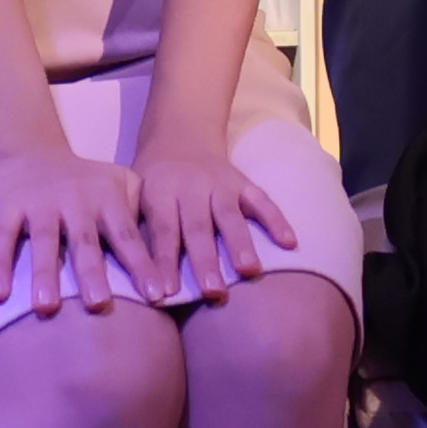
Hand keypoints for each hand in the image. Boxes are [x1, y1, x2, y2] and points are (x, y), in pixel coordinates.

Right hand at [0, 143, 159, 310]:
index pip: (128, 237)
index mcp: (107, 200)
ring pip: (44, 243)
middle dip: (93, 274)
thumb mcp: (119, 182)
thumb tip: (170, 251)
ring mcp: (40, 205)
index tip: (158, 297)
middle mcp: (75, 202)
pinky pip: (3, 240)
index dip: (143, 266)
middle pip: (85, 243)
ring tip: (46, 307)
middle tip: (100, 306)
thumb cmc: (82, 180)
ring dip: (45, 275)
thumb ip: (141, 209)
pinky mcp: (8, 208)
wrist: (29, 149)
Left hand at [122, 138, 296, 302]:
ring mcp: (220, 183)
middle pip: (198, 227)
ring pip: (230, 216)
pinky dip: (277, 220)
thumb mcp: (136, 196)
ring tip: (249, 271)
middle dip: (205, 261)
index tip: (163, 294)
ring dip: (240, 244)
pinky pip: (262, 201)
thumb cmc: (153, 180)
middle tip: (212, 292)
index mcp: (160, 191)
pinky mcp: (243, 183)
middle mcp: (191, 186)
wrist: (179, 133)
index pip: (163, 230)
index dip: (163, 262)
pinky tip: (290, 243)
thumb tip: (140, 278)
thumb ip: (140, 230)